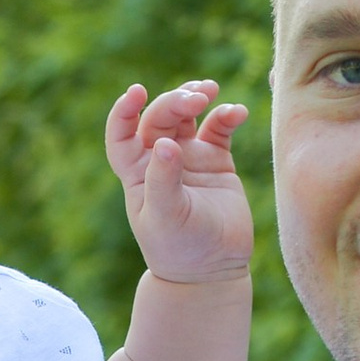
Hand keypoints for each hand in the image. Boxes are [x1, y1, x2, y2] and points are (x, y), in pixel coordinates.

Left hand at [106, 81, 251, 285]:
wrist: (213, 269)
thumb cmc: (179, 248)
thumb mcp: (166, 217)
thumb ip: (164, 180)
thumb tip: (166, 143)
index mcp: (137, 172)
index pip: (122, 133)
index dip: (124, 110)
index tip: (136, 92)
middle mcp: (160, 159)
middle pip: (160, 117)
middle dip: (175, 101)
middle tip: (195, 99)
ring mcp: (189, 157)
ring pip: (187, 115)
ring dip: (194, 97)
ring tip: (209, 91)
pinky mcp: (217, 161)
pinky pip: (220, 128)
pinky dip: (227, 115)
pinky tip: (237, 112)